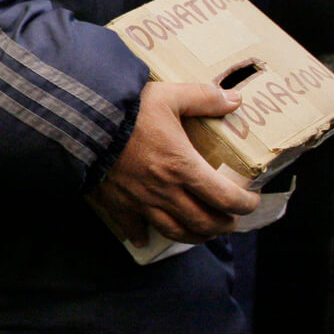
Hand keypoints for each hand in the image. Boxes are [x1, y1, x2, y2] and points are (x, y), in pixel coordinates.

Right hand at [91, 82, 260, 245]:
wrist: (81, 123)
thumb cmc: (127, 110)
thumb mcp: (168, 95)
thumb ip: (204, 97)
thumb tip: (234, 99)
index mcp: (183, 166)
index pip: (226, 198)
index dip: (245, 205)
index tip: (251, 201)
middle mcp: (166, 190)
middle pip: (205, 222)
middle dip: (224, 225)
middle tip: (230, 219)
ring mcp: (141, 201)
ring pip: (176, 231)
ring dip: (195, 235)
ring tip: (203, 232)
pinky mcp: (117, 202)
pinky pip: (133, 228)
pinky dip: (143, 235)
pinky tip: (146, 237)